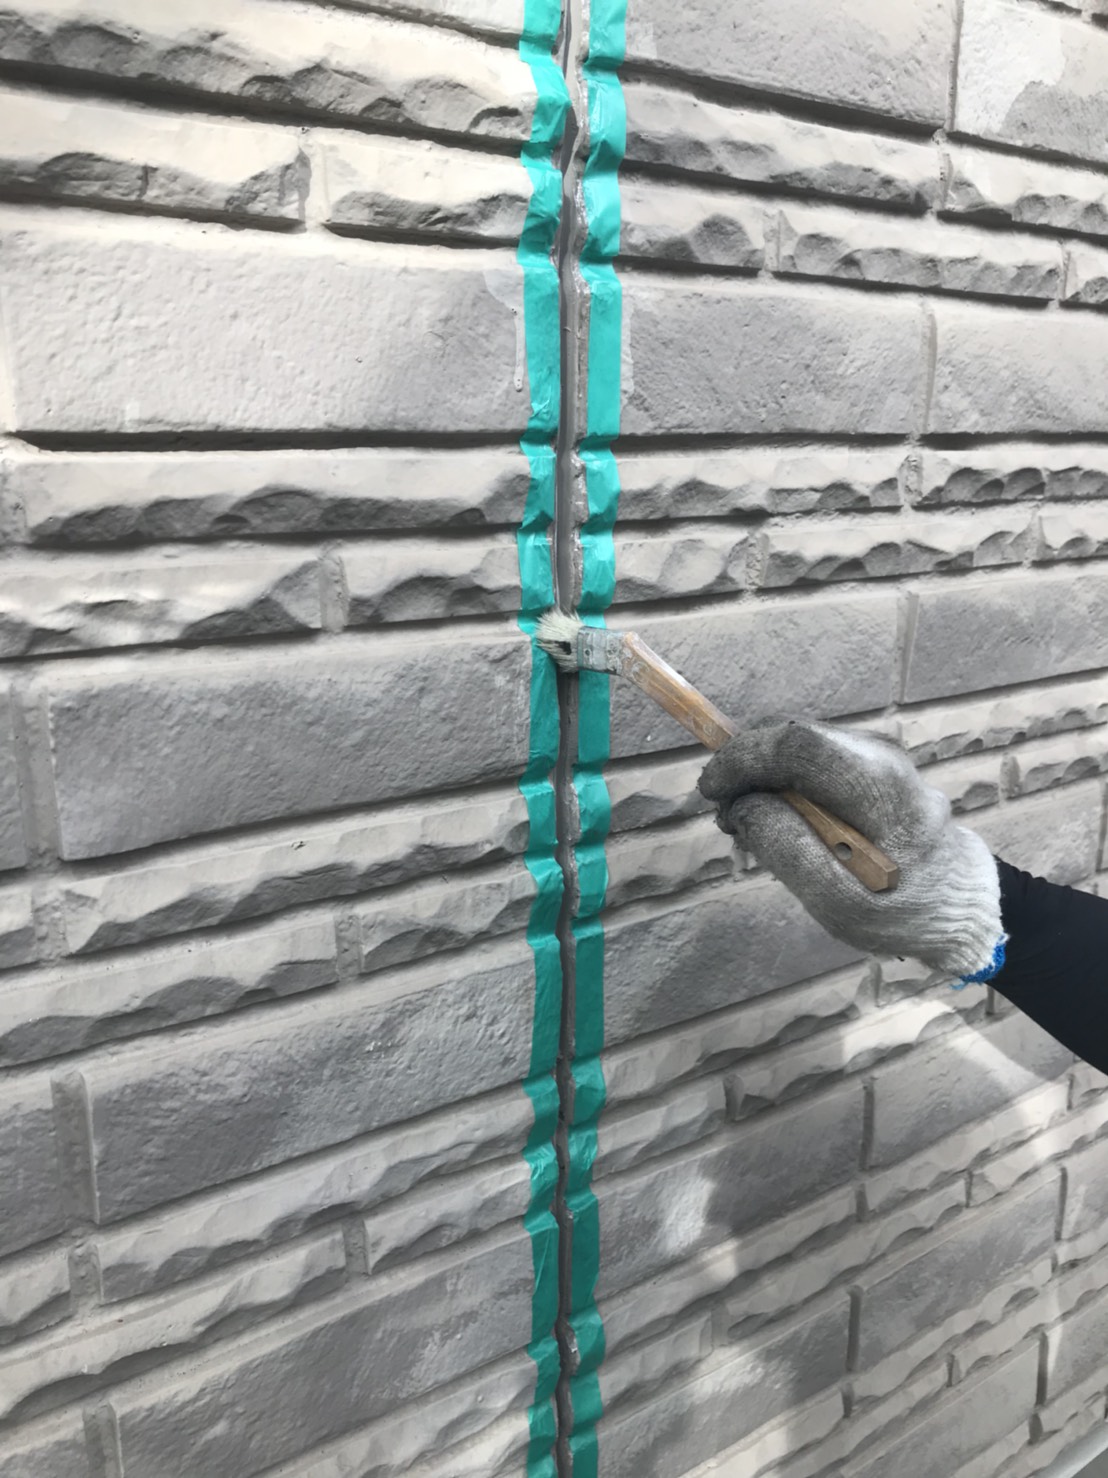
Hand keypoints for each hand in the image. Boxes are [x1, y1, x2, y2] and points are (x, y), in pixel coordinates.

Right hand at [698, 717, 1003, 979]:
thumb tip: (744, 805)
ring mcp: (880, 757)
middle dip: (747, 768)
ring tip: (756, 828)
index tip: (711, 792)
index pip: (795, 744)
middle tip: (730, 818)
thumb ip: (787, 850)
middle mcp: (881, 757)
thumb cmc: (903, 911)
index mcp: (876, 786)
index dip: (741, 759)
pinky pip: (817, 761)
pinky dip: (787, 783)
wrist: (961, 904)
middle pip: (793, 736)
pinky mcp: (875, 767)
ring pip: (801, 747)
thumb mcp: (839, 902)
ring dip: (765, 777)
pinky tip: (786, 824)